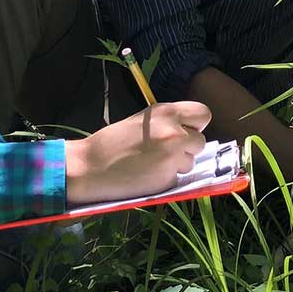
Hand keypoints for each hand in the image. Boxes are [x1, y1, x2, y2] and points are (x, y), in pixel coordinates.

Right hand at [64, 102, 211, 203]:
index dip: (195, 124)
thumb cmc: (111, 143)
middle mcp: (174, 132)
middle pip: (201, 141)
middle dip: (187, 147)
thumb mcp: (142, 121)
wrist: (88, 167)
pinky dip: (165, 178)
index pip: (203, 114)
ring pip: (191, 162)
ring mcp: (172, 157)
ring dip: (177, 164)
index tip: (184, 131)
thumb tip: (189, 130)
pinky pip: (177, 178)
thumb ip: (167, 122)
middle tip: (166, 150)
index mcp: (166, 112)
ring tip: (151, 163)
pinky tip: (146, 175)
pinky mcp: (167, 178)